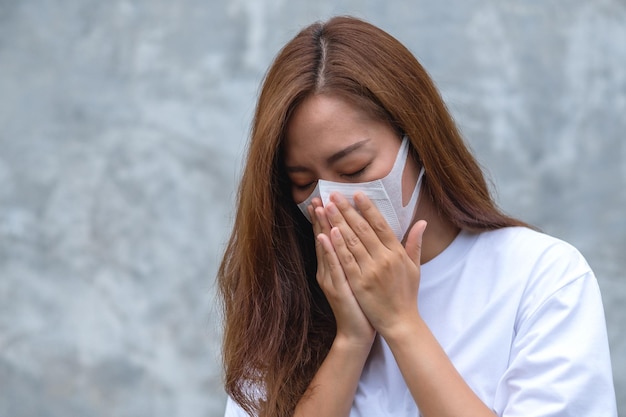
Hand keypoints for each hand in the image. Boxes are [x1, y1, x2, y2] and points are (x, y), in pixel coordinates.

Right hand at [308, 198, 375, 348]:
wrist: (357, 332)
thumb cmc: (361, 304)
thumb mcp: (357, 277)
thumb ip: (356, 257)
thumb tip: (359, 238)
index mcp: (335, 266)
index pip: (329, 237)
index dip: (326, 219)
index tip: (324, 199)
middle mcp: (329, 270)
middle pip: (324, 239)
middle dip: (321, 217)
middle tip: (316, 197)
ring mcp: (331, 278)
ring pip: (325, 248)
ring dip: (321, 227)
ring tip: (318, 208)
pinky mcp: (336, 287)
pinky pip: (333, 265)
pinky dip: (329, 250)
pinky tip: (326, 236)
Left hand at [322, 192, 426, 337]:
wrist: (400, 322)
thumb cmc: (407, 295)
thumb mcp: (414, 267)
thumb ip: (415, 244)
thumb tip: (422, 222)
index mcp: (397, 253)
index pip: (380, 224)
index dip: (368, 208)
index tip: (357, 194)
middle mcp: (384, 259)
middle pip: (363, 229)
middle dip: (347, 210)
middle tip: (334, 194)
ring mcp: (370, 271)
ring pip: (351, 241)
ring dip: (338, 222)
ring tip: (327, 207)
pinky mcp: (359, 283)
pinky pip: (345, 260)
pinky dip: (337, 246)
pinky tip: (328, 232)